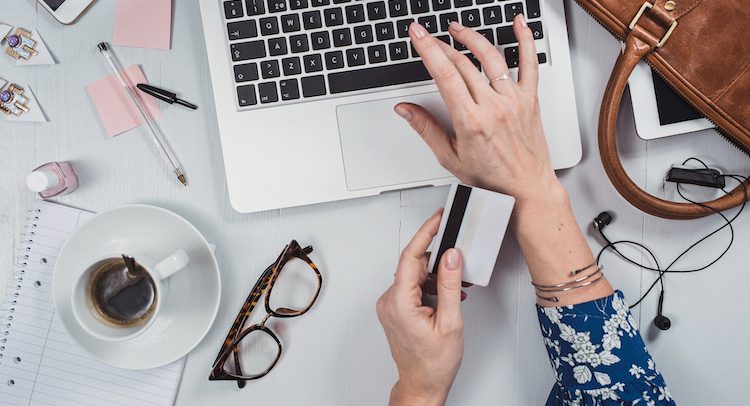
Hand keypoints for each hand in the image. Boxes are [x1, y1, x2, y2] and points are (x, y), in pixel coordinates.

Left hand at [376, 211, 464, 405]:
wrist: (423, 384)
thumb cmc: (434, 362)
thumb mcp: (450, 321)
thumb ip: (449, 285)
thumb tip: (450, 256)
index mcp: (399, 303)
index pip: (410, 257)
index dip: (426, 233)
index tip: (438, 218)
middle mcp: (389, 301)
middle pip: (413, 265)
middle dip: (437, 259)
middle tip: (458, 253)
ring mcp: (390, 305)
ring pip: (414, 275)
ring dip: (435, 276)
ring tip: (456, 286)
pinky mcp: (395, 309)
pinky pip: (412, 286)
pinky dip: (430, 286)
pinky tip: (446, 295)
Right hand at [395, 16, 561, 204]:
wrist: (526, 188)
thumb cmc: (491, 178)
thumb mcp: (450, 158)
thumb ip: (426, 129)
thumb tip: (406, 110)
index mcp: (471, 121)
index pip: (444, 75)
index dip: (428, 50)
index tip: (418, 35)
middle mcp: (493, 107)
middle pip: (463, 63)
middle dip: (441, 44)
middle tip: (428, 34)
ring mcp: (513, 101)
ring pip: (491, 58)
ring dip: (472, 37)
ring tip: (457, 29)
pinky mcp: (530, 99)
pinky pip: (530, 63)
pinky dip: (525, 40)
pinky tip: (519, 23)